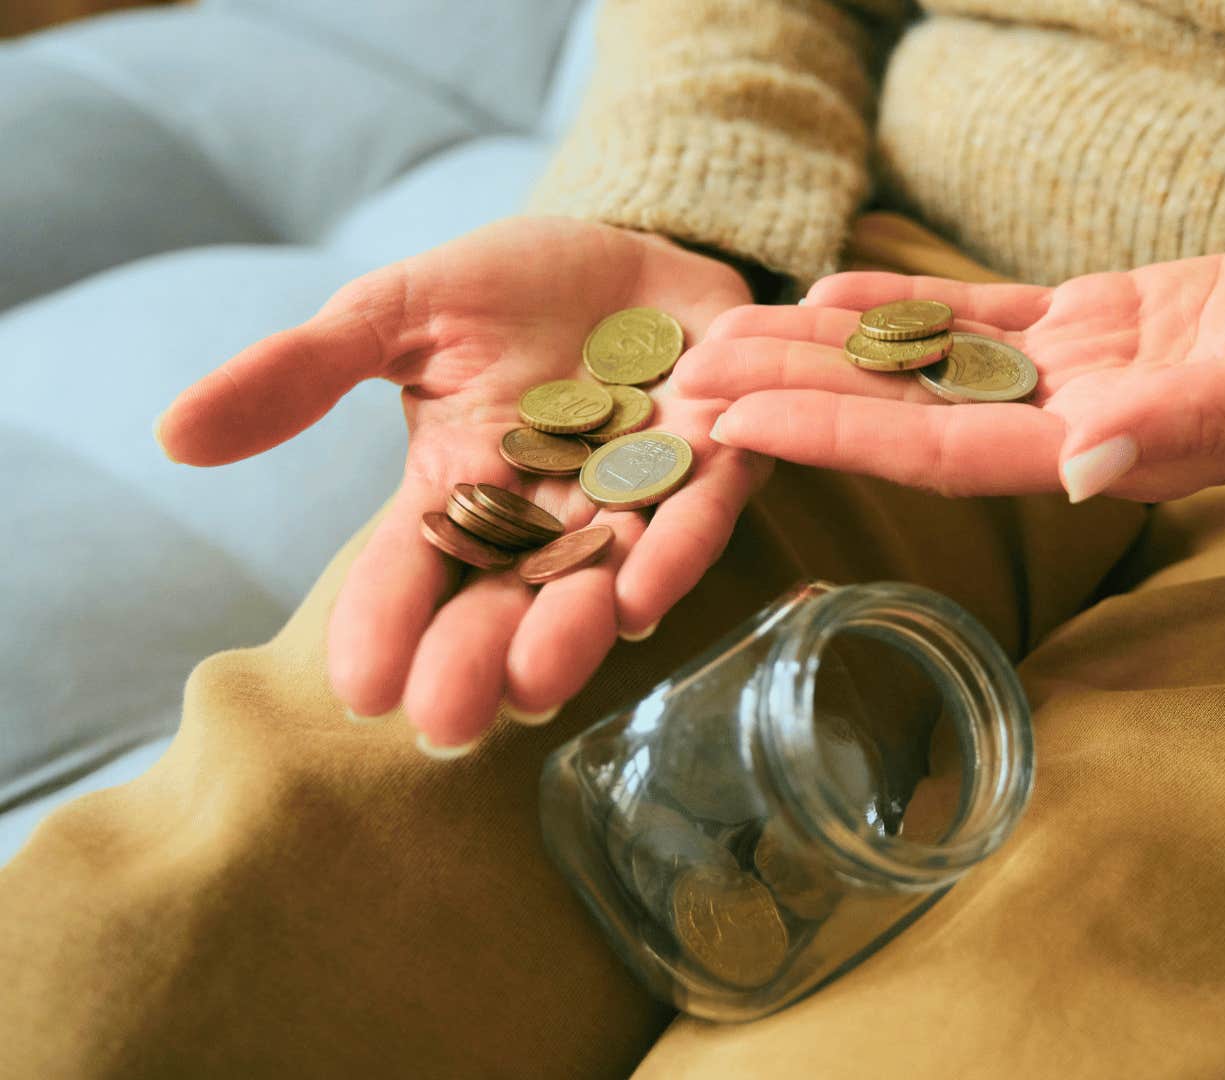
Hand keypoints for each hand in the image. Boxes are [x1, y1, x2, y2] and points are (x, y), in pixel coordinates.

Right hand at [156, 218, 765, 749]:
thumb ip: (303, 372)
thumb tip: (176, 437)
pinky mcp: (715, 459)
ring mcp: (634, 492)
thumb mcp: (397, 313)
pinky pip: (697, 514)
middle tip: (449, 722)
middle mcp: (548, 511)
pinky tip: (641, 595)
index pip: (412, 570)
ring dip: (571, 628)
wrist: (631, 245)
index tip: (359, 688)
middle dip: (480, 661)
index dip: (386, 627)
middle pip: (508, 602)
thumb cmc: (512, 288)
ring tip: (538, 679)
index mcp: (462, 488)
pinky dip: (673, 550)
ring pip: (601, 578)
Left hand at [682, 221, 1224, 502]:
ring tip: (722, 334)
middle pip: (913, 415)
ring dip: (828, 353)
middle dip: (794, 400)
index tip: (728, 421)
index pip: (949, 452)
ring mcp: (1093, 371)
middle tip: (672, 384)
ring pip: (936, 364)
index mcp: (1124, 448)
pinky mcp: (1111, 318)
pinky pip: (991, 314)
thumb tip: (1079, 466)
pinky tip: (832, 288)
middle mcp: (1087, 423)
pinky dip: (911, 303)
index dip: (832, 433)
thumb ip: (1205, 426)